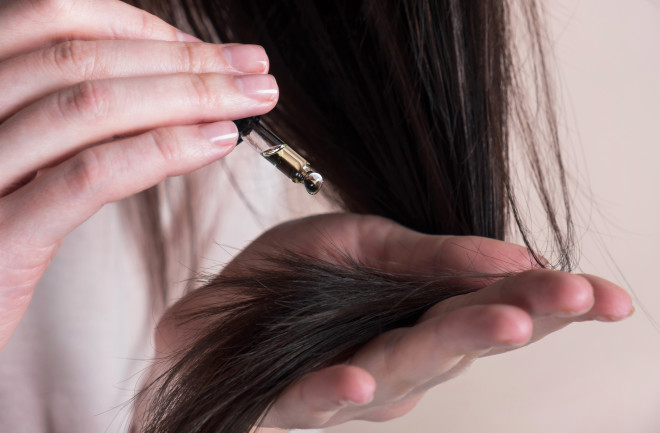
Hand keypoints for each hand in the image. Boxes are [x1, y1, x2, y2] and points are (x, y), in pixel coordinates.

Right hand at [0, 0, 277, 349]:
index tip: (208, 50)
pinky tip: (215, 142)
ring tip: (251, 101)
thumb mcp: (28, 161)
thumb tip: (168, 93)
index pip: (55, 20)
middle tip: (254, 68)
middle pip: (84, 59)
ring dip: (188, 97)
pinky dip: (162, 150)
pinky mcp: (0, 233)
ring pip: (90, 106)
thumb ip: (77, 123)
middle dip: (184, 60)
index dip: (141, 28)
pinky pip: (90, 174)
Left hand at [222, 214, 631, 428]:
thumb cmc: (290, 284)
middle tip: (572, 297)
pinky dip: (339, 389)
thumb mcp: (357, 241)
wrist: (213, 318)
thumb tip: (510, 254)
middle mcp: (401, 357)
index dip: (551, 301)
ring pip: (408, 368)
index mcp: (420, 313)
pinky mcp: (294, 400)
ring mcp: (354, 384)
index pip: (495, 304)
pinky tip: (360, 379)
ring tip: (501, 321)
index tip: (607, 295)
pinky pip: (317, 399)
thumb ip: (425, 254)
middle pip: (465, 337)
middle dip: (522, 315)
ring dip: (454, 344)